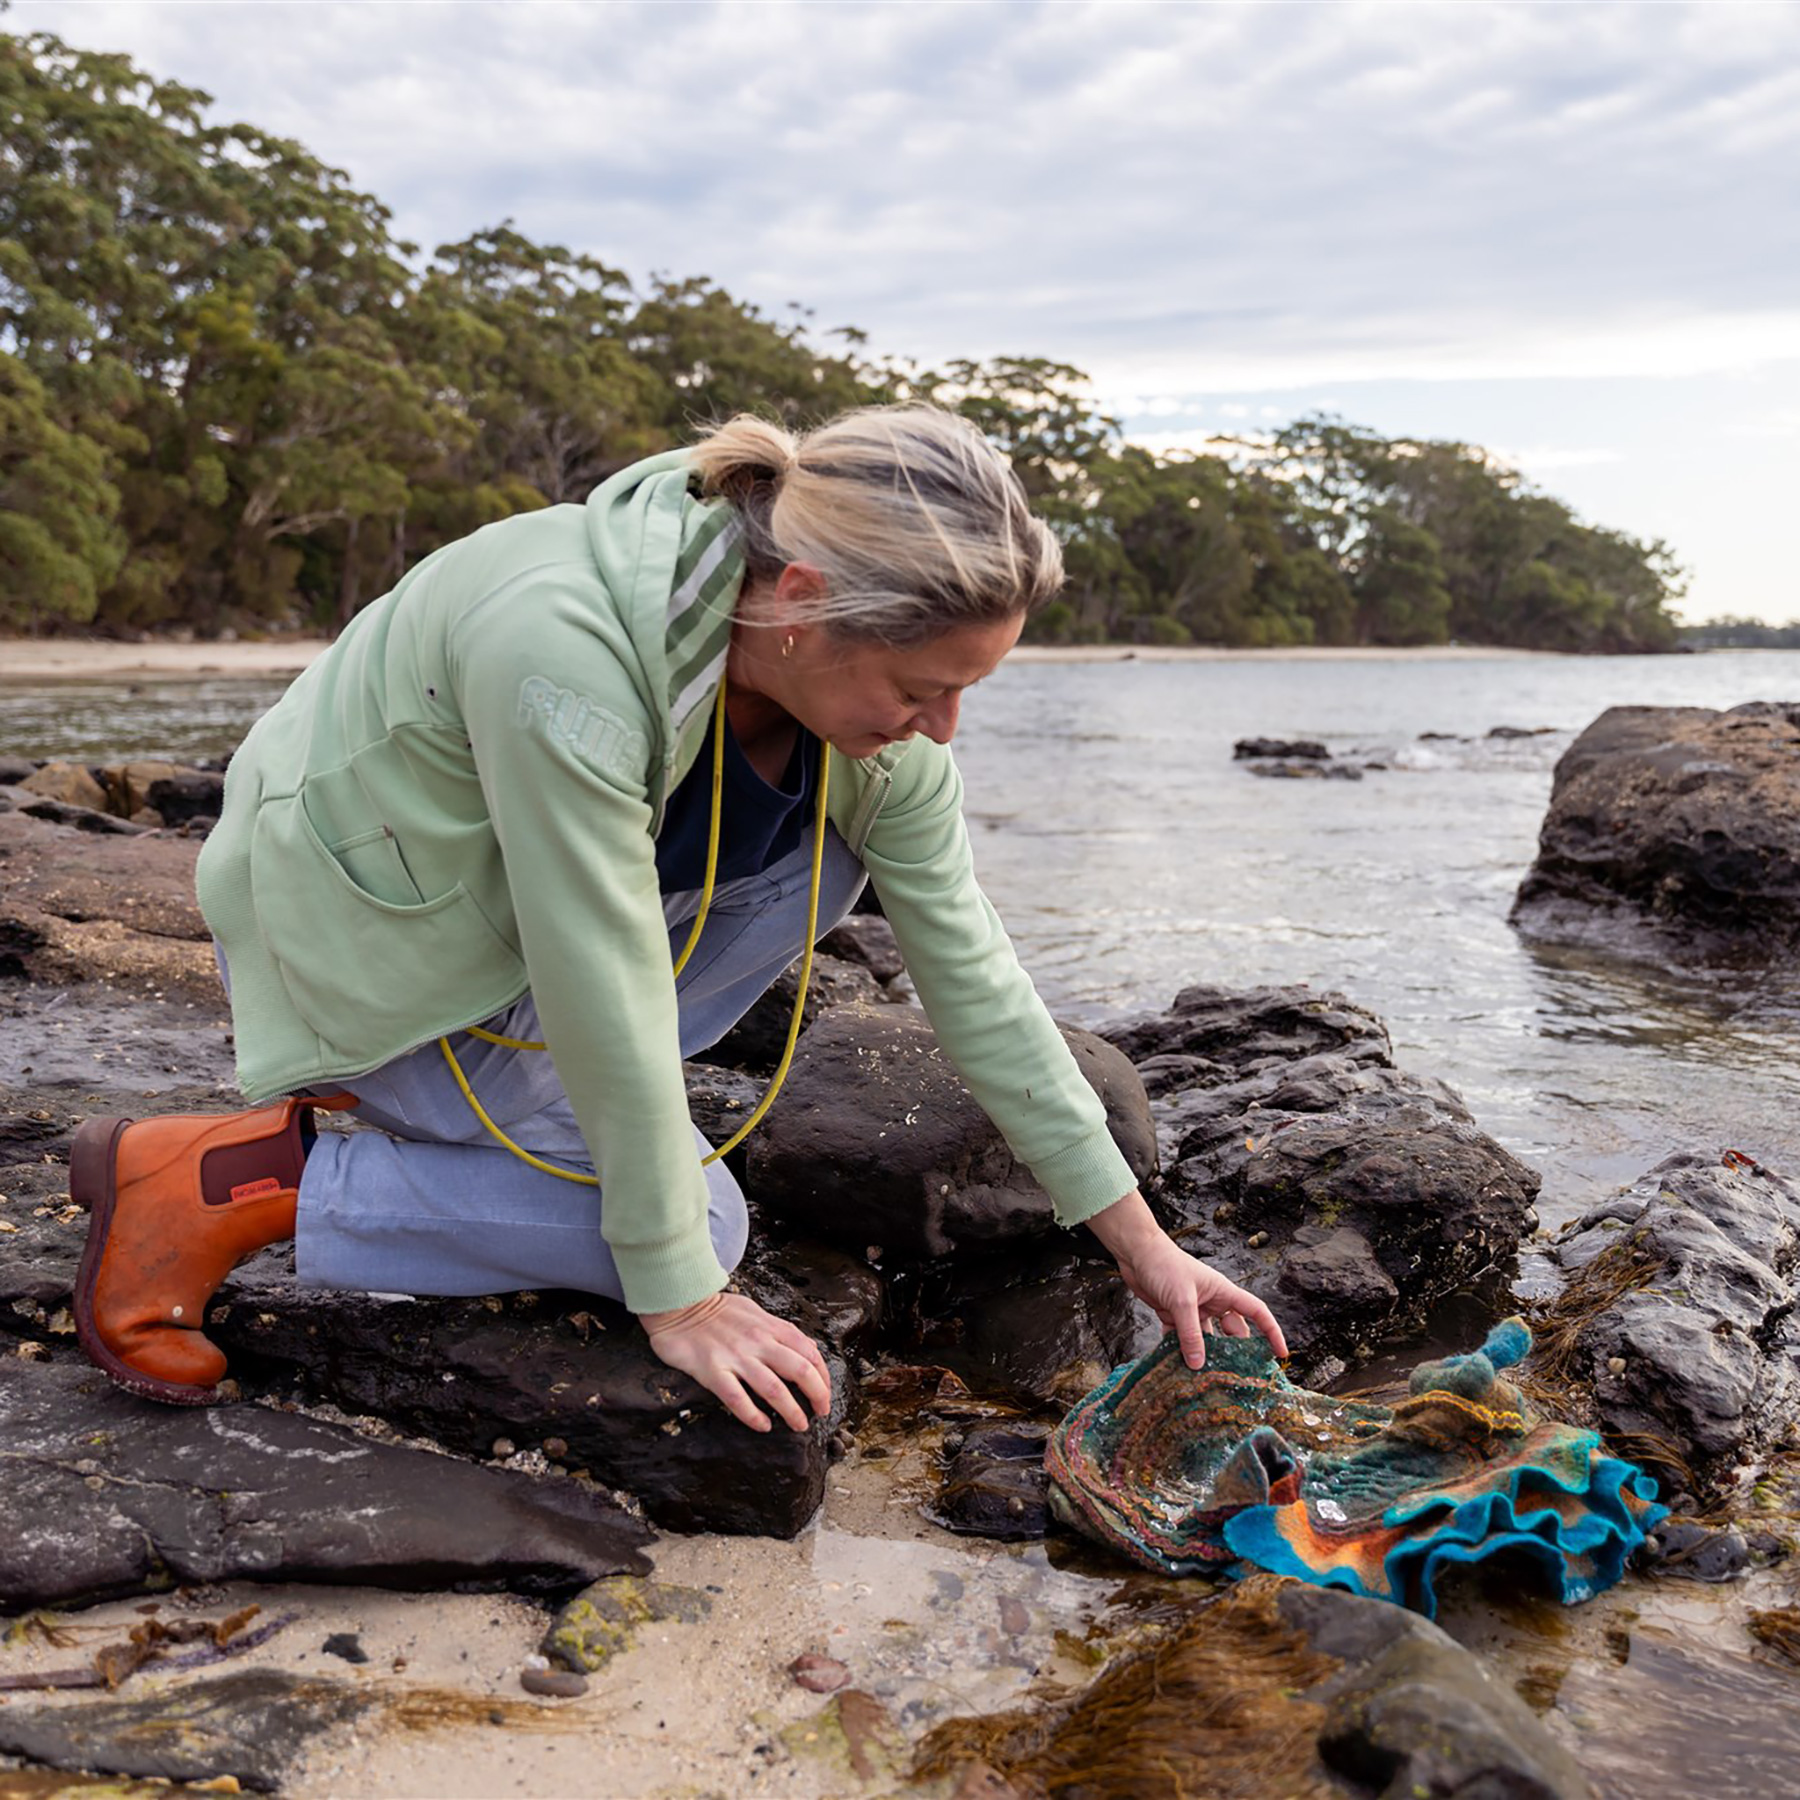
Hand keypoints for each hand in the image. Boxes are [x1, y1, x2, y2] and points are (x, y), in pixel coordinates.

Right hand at [641, 1291, 831, 1432]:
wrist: (679, 1305)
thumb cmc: (716, 1310)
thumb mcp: (755, 1311)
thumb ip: (779, 1331)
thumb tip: (805, 1347)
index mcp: (770, 1326)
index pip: (809, 1352)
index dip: (823, 1376)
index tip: (825, 1392)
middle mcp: (758, 1341)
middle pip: (799, 1371)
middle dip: (817, 1395)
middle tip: (821, 1412)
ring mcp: (736, 1357)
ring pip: (774, 1389)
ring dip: (792, 1411)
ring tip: (799, 1424)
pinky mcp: (712, 1371)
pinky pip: (737, 1399)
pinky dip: (753, 1416)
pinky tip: (763, 1426)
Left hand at [1086, 1189, 1289, 1369]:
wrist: (1136, 1253)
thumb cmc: (1164, 1266)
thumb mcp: (1181, 1301)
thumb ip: (1190, 1333)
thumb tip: (1199, 1365)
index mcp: (1224, 1292)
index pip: (1257, 1312)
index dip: (1271, 1332)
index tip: (1280, 1353)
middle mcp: (1212, 1302)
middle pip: (1232, 1332)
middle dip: (1234, 1352)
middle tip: (1234, 1377)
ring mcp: (1193, 1310)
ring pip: (1205, 1339)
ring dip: (1203, 1355)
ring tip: (1203, 1379)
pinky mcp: (1173, 1315)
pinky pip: (1180, 1338)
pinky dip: (1178, 1350)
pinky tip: (1173, 1366)